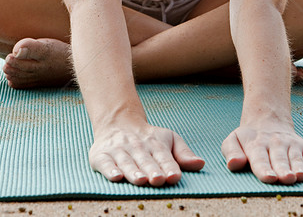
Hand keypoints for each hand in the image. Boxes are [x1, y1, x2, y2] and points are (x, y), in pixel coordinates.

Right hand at [89, 121, 204, 185]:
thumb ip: (183, 154)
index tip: (174, 176)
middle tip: (158, 179)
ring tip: (140, 180)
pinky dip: (109, 170)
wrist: (117, 122)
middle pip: (146, 161)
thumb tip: (201, 164)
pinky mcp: (101, 155)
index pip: (164, 157)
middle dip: (152, 170)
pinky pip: (105, 163)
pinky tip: (116, 177)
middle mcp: (137, 147)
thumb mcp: (168, 139)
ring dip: (133, 171)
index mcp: (156, 144)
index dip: (169, 167)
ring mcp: (119, 151)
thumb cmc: (148, 138)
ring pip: (127, 162)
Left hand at [221, 120, 302, 183]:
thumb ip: (231, 152)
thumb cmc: (248, 139)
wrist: (267, 119)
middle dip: (283, 169)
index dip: (264, 169)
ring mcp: (291, 144)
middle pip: (279, 159)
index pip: (260, 158)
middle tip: (286, 178)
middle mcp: (275, 143)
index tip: (269, 177)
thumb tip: (234, 163)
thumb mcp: (233, 140)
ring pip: (295, 157)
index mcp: (256, 144)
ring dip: (299, 167)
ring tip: (300, 176)